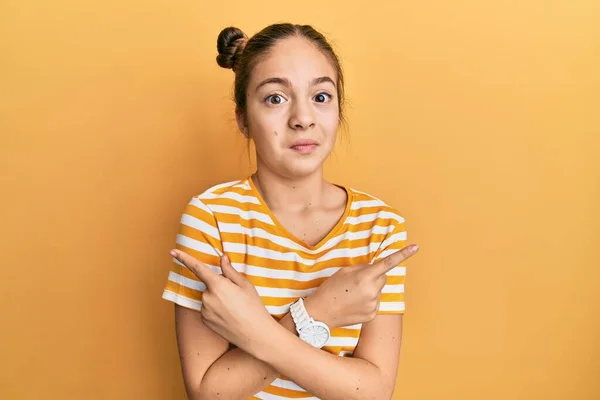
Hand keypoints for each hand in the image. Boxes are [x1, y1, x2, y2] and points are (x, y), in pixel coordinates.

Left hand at [169, 249, 274, 353]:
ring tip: (234, 307)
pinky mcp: (204, 321)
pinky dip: (215, 309)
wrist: (254, 334)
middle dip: (219, 285)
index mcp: (217, 285)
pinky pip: (207, 308)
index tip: (172, 252)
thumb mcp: (245, 284)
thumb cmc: (253, 306)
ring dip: (217, 298)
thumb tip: (222, 258)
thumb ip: (230, 270)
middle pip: (209, 284)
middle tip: (236, 295)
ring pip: (208, 297)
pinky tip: (228, 315)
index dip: (184, 258)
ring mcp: (204, 310)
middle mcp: (206, 297)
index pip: (197, 268)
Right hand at [304, 244, 418, 328]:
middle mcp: (372, 291)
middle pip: (383, 277)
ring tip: (353, 294)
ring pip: (378, 291)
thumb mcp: (344, 271)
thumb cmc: (330, 289)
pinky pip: (375, 302)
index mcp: (365, 277)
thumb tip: (374, 267)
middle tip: (358, 281)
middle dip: (374, 276)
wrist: (322, 313)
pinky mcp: (372, 314)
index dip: (403, 254)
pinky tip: (354, 303)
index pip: (388, 263)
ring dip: (370, 289)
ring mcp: (374, 304)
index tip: (415, 247)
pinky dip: (368, 301)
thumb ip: (362, 268)